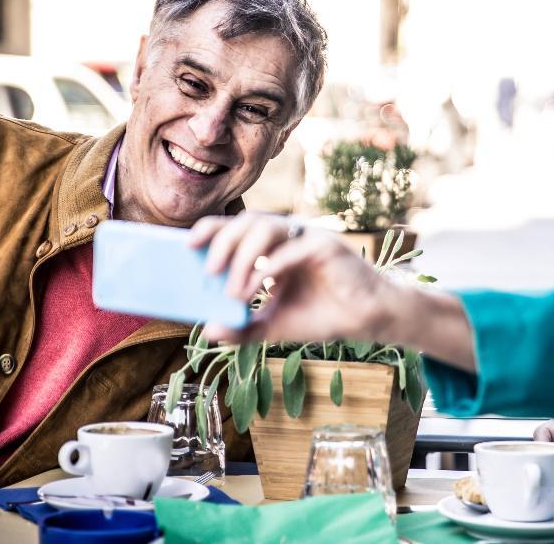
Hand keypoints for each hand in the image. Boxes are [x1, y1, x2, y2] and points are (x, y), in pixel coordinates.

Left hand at [189, 213, 478, 371]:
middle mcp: (288, 236)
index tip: (186, 244)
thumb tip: (208, 330)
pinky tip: (256, 288)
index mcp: (273, 248)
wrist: (368, 321)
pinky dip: (270, 266)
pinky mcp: (326, 246)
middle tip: (207, 270)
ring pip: (267, 227)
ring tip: (233, 287)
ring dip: (244, 254)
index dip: (211, 230)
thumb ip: (242, 328)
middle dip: (223, 242)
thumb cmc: (324, 315)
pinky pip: (292, 248)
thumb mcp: (274, 325)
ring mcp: (307, 238)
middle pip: (247, 221)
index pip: (236, 228)